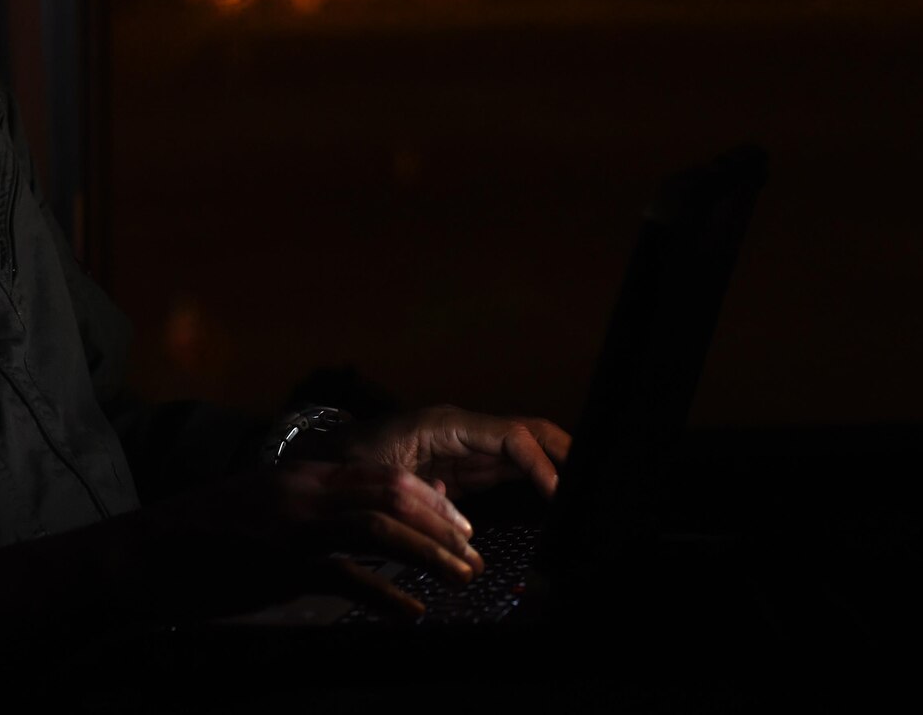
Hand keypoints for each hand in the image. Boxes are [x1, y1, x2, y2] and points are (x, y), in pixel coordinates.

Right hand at [129, 458, 486, 622]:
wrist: (142, 556)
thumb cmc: (198, 536)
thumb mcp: (259, 507)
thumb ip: (304, 510)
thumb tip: (348, 528)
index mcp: (302, 474)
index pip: (384, 475)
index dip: (430, 501)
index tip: (459, 524)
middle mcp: (304, 492)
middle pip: (394, 495)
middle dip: (444, 525)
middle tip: (473, 553)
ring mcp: (295, 529)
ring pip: (382, 530)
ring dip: (432, 555)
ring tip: (463, 578)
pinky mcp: (282, 568)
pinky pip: (349, 580)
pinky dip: (388, 598)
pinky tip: (411, 614)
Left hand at [338, 403, 572, 498]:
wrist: (329, 459)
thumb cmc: (350, 461)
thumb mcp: (381, 474)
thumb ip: (416, 485)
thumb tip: (448, 496)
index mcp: (447, 424)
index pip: (509, 436)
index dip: (538, 463)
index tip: (557, 493)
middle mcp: (464, 430)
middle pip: (528, 432)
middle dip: (563, 451)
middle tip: (593, 479)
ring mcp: (468, 447)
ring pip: (525, 449)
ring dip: (556, 466)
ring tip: (582, 490)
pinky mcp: (467, 467)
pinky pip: (512, 468)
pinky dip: (537, 480)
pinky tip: (555, 498)